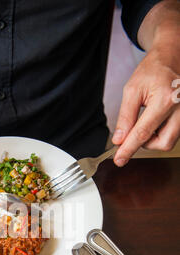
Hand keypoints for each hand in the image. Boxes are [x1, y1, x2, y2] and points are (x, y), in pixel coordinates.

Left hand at [112, 45, 179, 166]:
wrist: (171, 58)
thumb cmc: (152, 70)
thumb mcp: (132, 90)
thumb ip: (125, 117)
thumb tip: (119, 140)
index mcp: (165, 100)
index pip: (143, 132)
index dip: (129, 148)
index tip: (119, 160)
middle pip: (163, 143)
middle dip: (146, 143)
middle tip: (133, 132)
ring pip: (169, 141)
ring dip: (153, 138)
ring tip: (145, 120)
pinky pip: (173, 134)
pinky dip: (160, 133)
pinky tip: (154, 120)